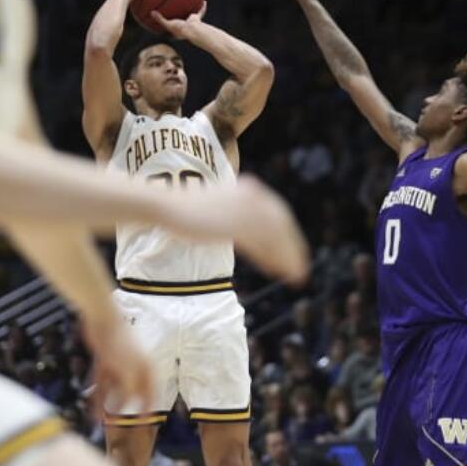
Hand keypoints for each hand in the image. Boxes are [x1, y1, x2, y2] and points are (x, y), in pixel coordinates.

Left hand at [80, 313, 153, 416]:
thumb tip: (133, 404)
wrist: (102, 317)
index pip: (152, 392)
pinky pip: (102, 383)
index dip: (148, 408)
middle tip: (119, 426)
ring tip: (99, 421)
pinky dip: (97, 395)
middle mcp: (135, 367)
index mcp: (146, 367)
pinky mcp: (105, 361)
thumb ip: (131, 387)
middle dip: (126, 410)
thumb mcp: (127, 368)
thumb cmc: (119, 341)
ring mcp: (120, 364)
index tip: (143, 424)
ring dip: (108, 404)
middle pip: (133, 393)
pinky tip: (91, 408)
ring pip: (115, 390)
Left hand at [149, 1, 206, 38]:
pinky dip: (202, 7)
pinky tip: (204, 1)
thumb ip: (160, 19)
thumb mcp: (168, 24)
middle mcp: (184, 25)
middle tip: (177, 7)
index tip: (165, 16)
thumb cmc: (180, 29)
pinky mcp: (197, 19)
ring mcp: (191, 22)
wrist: (192, 30)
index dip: (169, 21)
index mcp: (177, 28)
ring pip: (192, 14)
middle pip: (182, 18)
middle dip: (180, 14)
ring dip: (192, 9)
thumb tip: (151, 12)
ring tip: (191, 2)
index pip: (172, 24)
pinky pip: (200, 11)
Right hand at [157, 174, 309, 284]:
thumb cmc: (183, 209)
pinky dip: (275, 259)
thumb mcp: (214, 208)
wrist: (164, 205)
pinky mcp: (234, 225)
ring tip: (297, 277)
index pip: (277, 212)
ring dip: (289, 257)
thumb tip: (239, 229)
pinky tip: (280, 273)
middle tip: (302, 268)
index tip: (295, 251)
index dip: (289, 233)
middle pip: (282, 223)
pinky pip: (262, 245)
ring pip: (276, 236)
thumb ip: (231, 214)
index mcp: (247, 189)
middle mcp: (251, 196)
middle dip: (294, 247)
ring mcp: (244, 210)